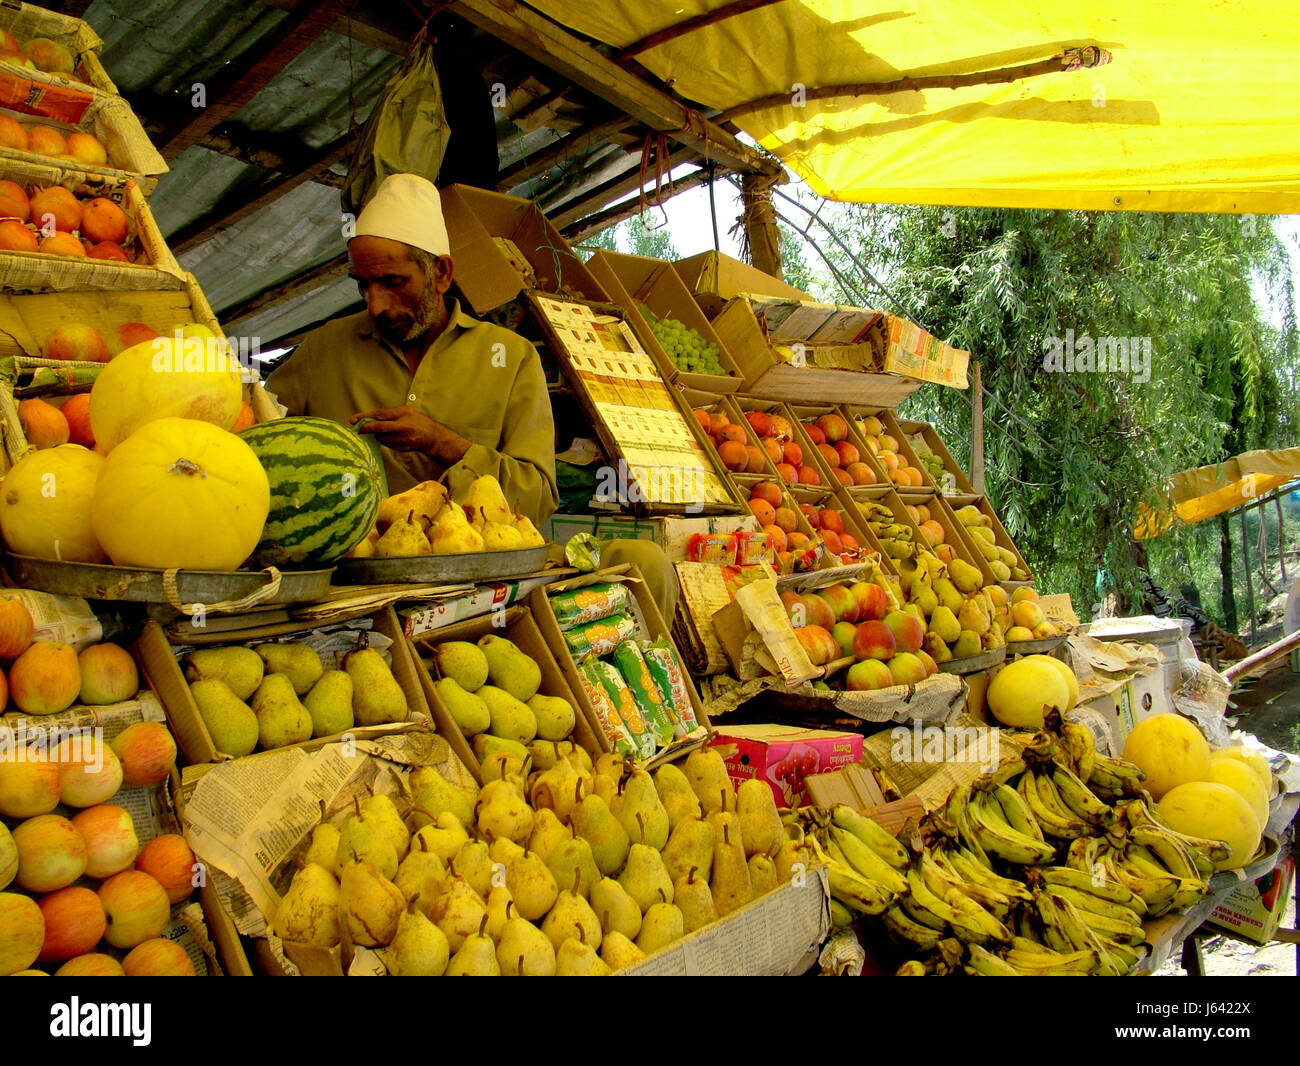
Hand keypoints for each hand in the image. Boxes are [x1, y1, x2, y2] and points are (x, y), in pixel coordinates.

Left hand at [351, 406, 469, 465]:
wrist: (432, 437)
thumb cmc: (418, 420)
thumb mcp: (405, 411)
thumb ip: (389, 413)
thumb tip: (370, 417)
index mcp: (403, 416)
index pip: (380, 416)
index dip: (365, 418)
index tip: (353, 420)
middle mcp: (402, 428)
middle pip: (378, 429)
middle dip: (366, 429)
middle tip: (358, 429)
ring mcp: (402, 440)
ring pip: (381, 438)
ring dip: (377, 434)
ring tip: (382, 431)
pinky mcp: (401, 448)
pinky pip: (386, 444)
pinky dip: (384, 440)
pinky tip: (390, 437)